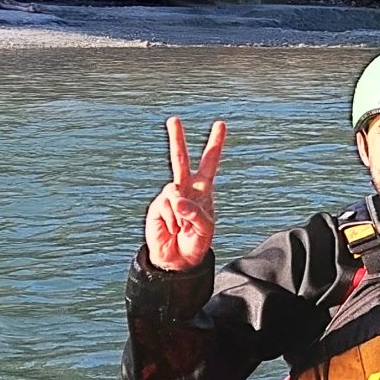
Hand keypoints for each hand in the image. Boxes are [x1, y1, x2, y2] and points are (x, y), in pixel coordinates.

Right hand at [145, 116, 225, 272]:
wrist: (177, 259)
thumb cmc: (195, 243)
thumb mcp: (205, 228)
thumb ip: (194, 211)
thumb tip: (176, 198)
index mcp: (203, 190)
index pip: (210, 163)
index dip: (215, 144)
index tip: (220, 124)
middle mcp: (186, 188)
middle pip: (180, 159)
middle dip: (177, 139)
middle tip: (173, 119)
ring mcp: (170, 196)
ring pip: (175, 190)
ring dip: (182, 213)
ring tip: (183, 227)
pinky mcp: (158, 205)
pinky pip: (168, 205)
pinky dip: (173, 218)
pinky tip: (173, 228)